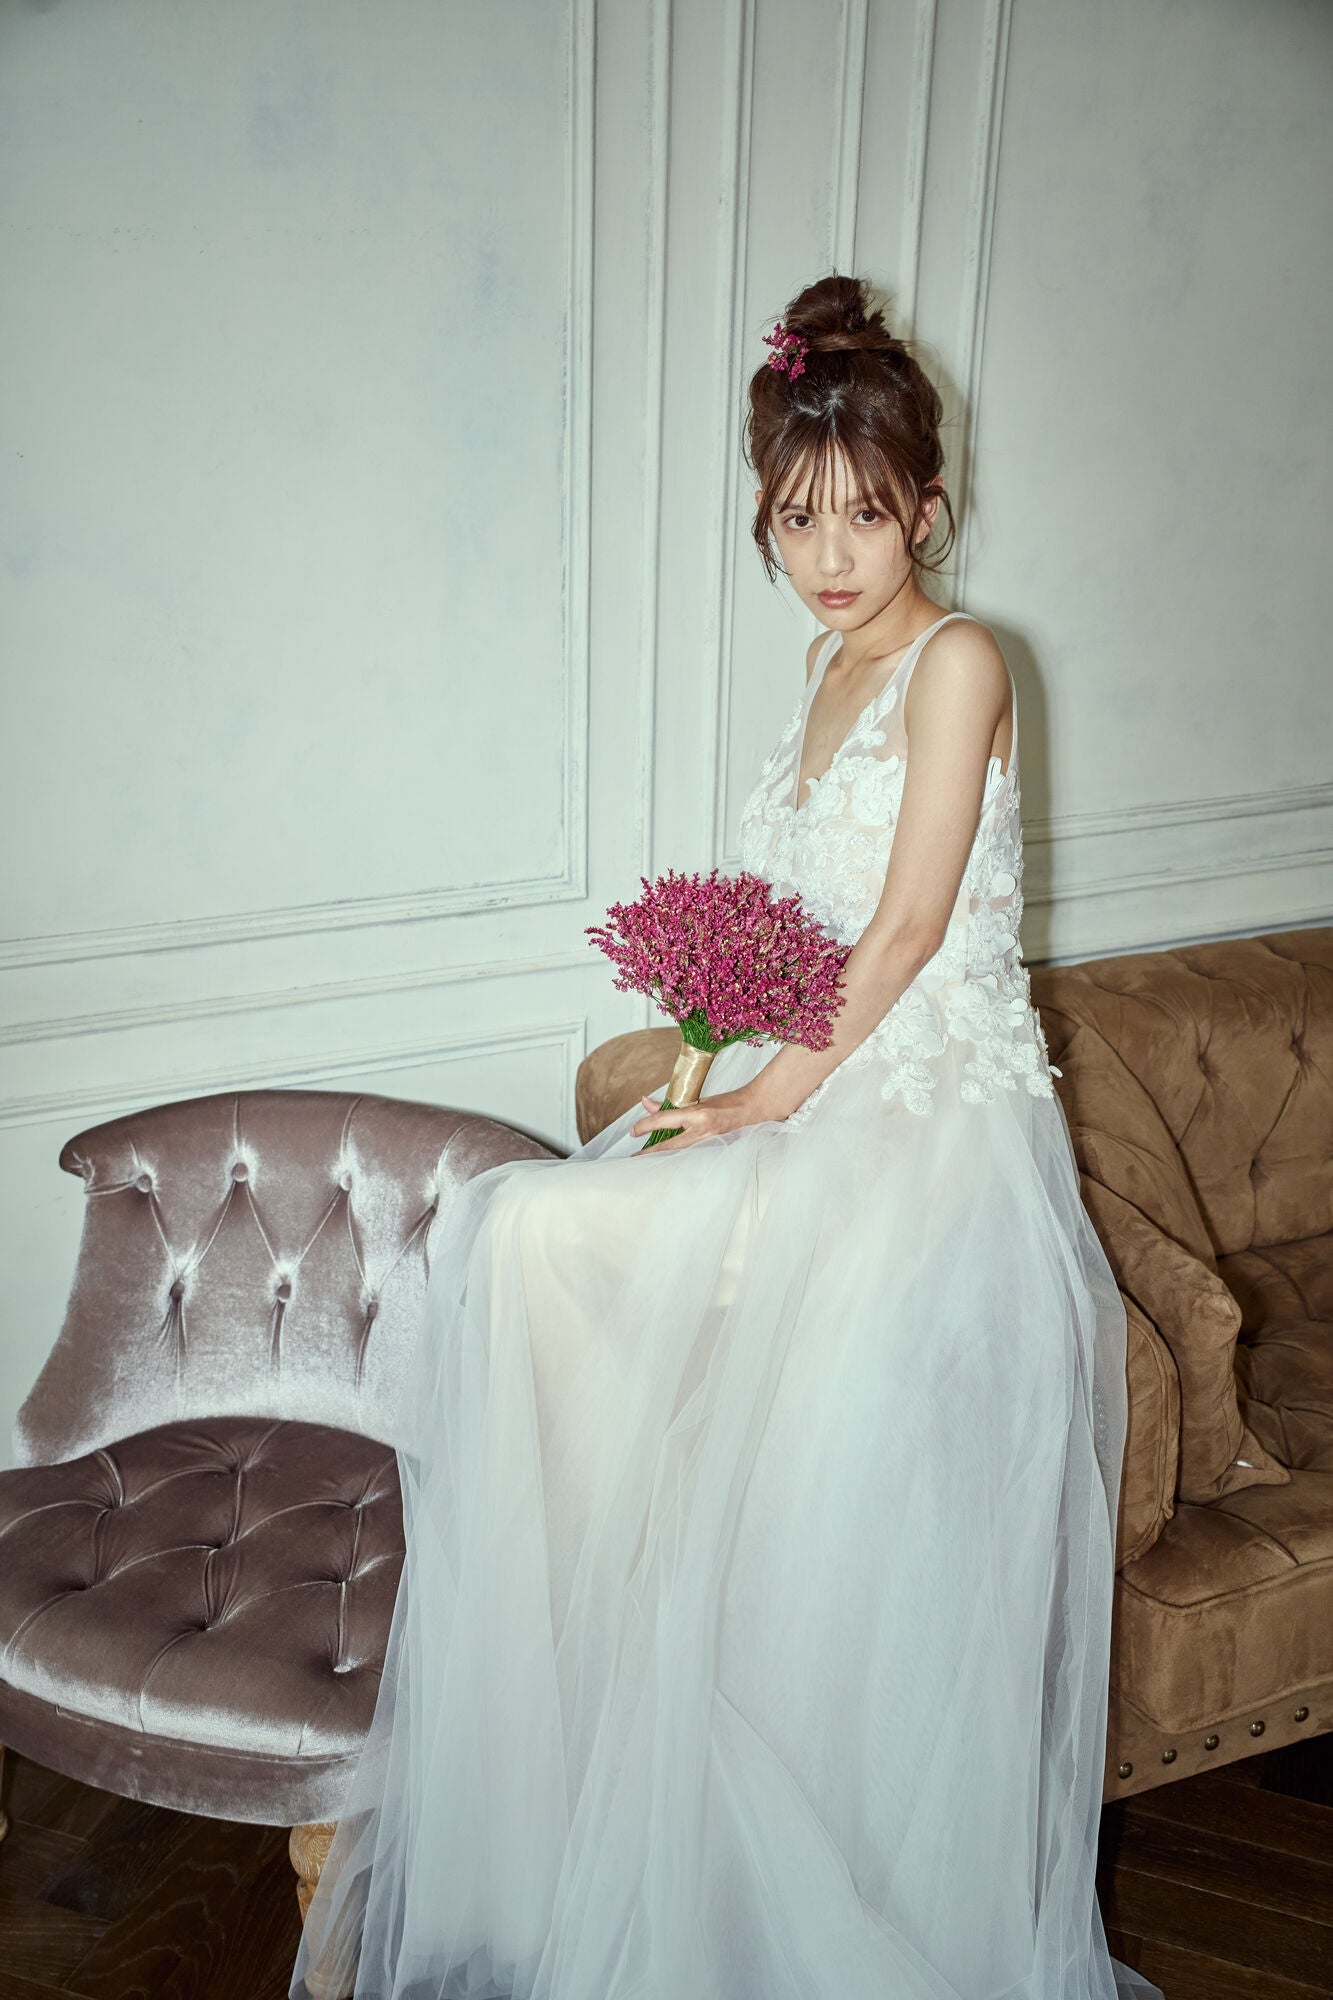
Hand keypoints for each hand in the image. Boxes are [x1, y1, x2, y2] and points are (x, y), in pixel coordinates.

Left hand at [629, 1083, 782, 1153]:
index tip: (633, 1131)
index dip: (644, 1126)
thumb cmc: (726, 1103)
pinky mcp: (714, 1151)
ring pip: (677, 1155)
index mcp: (697, 1114)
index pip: (663, 1120)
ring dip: (661, 1159)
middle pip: (667, 1147)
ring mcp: (708, 1144)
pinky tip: (668, 1163)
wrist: (753, 1110)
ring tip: (646, 1163)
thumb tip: (646, 1103)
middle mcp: (701, 1131)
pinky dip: (677, 1159)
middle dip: (648, 1154)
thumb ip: (672, 1105)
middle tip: (633, 1159)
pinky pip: (690, 1157)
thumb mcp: (697, 1100)